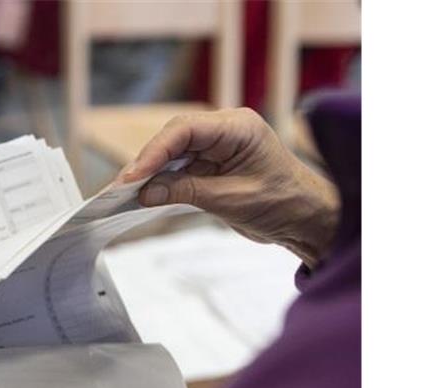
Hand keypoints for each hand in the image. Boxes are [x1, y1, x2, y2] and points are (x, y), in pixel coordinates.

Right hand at [116, 107, 340, 267]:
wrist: (306, 219)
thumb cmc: (283, 204)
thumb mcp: (231, 199)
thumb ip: (186, 192)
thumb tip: (145, 193)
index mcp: (238, 127)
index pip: (184, 130)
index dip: (154, 151)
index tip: (132, 176)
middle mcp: (225, 130)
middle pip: (174, 137)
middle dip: (147, 161)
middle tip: (120, 188)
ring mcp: (217, 146)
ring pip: (172, 152)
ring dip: (151, 172)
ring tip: (125, 193)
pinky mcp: (211, 164)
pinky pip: (179, 167)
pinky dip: (161, 181)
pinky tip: (145, 194)